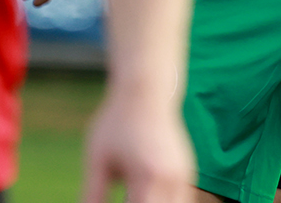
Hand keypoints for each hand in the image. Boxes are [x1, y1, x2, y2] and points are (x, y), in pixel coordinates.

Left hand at [80, 84, 193, 202]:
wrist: (146, 90)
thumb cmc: (118, 122)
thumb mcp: (98, 159)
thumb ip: (93, 194)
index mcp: (148, 177)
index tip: (114, 202)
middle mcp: (172, 179)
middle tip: (124, 196)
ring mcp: (184, 175)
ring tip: (131, 193)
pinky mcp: (187, 171)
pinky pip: (179, 198)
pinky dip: (163, 201)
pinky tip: (143, 193)